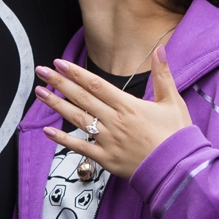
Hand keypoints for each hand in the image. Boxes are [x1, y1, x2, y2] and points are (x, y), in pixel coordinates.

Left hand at [34, 45, 191, 179]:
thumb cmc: (177, 135)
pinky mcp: (106, 159)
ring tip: (40, 93)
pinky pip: (80, 148)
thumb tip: (160, 48)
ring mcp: (108, 141)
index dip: (76, 73)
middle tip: (41, 71)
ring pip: (77, 119)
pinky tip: (47, 131)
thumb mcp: (172, 101)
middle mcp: (114, 121)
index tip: (59, 63)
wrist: (179, 170)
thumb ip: (163, 74)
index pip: (96, 85)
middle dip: (59, 83)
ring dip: (56, 105)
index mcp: (128, 106)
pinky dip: (63, 139)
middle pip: (81, 98)